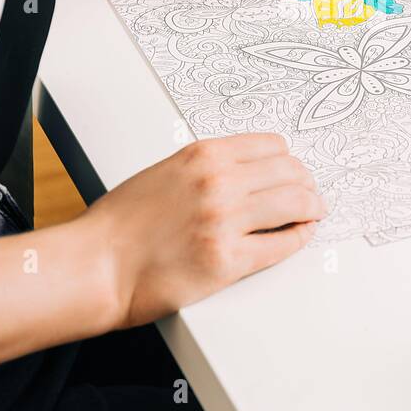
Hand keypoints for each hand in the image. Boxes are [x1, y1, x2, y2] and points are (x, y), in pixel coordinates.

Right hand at [80, 134, 324, 328]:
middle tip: (311, 194)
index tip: (293, 171)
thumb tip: (245, 172)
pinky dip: (299, 239)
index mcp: (203, 155)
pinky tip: (301, 236)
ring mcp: (226, 222)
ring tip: (314, 214)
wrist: (96, 265)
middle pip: (291, 172)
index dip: (289, 160)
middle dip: (307, 183)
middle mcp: (219, 182)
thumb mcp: (164, 172)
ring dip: (312, 208)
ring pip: (296, 204)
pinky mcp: (228, 261)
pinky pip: (283, 245)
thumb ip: (205, 168)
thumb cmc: (120, 224)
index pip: (272, 145)